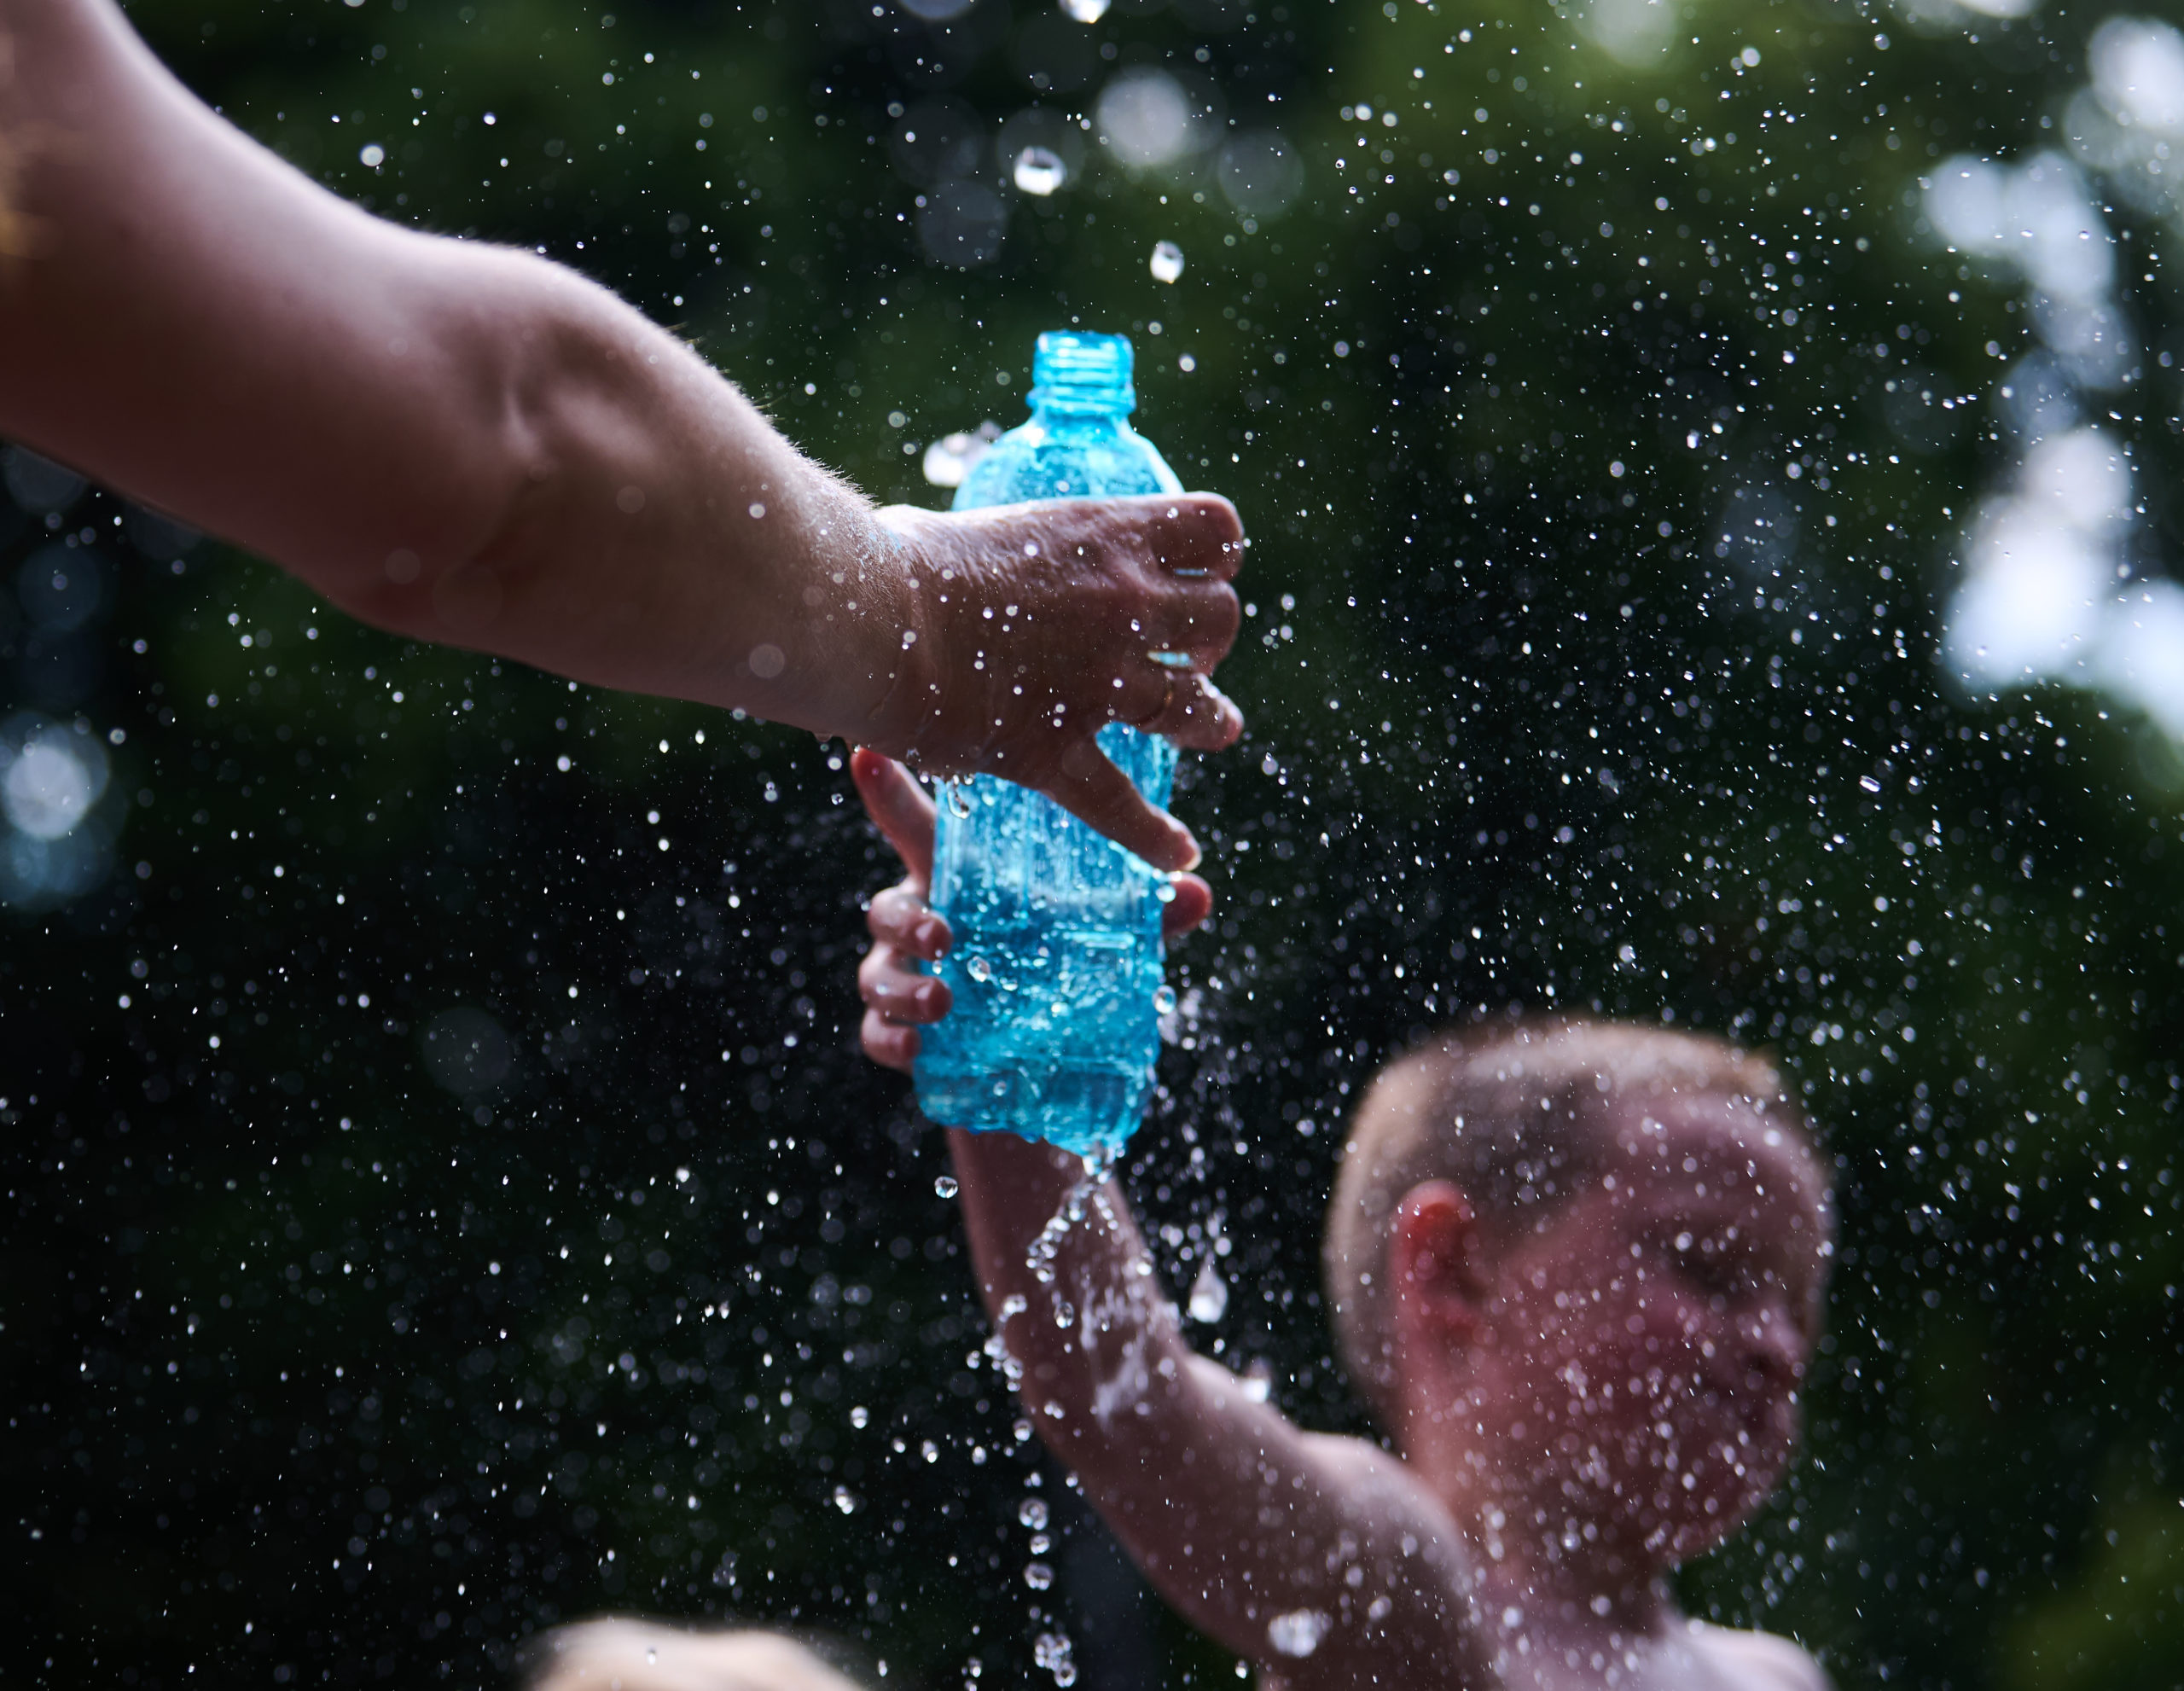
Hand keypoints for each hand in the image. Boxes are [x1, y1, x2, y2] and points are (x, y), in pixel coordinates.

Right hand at [850, 748, 1212, 1072]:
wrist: (1037, 1063)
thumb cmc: (1058, 968)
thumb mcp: (1102, 938)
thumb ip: (1145, 917)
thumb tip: (1196, 891)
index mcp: (961, 881)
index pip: (917, 828)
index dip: (888, 789)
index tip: (868, 751)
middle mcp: (922, 921)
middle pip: (887, 906)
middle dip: (909, 918)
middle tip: (945, 934)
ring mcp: (904, 978)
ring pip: (877, 973)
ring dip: (905, 987)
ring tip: (945, 1001)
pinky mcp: (902, 1035)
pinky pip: (875, 1033)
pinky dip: (892, 1039)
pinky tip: (919, 1048)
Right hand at [866, 495, 1243, 873]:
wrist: (865, 619)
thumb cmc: (894, 560)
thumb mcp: (965, 526)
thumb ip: (992, 546)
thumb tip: (951, 551)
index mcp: (1106, 536)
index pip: (1215, 530)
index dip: (1216, 553)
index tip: (1192, 572)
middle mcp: (1123, 605)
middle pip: (1221, 620)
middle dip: (1210, 639)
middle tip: (1183, 653)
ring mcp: (1099, 683)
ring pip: (1200, 711)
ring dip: (1209, 722)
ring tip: (1208, 729)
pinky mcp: (1055, 749)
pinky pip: (1124, 805)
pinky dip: (1155, 835)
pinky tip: (1177, 851)